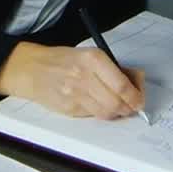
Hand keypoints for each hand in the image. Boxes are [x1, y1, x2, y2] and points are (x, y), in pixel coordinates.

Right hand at [0, 42, 144, 118]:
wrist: (33, 69)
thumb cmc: (63, 61)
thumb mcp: (90, 55)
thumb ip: (114, 68)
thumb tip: (137, 81)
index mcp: (93, 59)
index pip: (123, 85)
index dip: (136, 96)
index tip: (140, 99)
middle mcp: (84, 77)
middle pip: (117, 103)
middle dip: (128, 108)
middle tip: (131, 106)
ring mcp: (75, 95)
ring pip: (106, 113)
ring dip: (115, 112)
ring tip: (114, 106)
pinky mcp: (69, 109)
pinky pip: (92, 116)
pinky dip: (98, 112)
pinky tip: (94, 103)